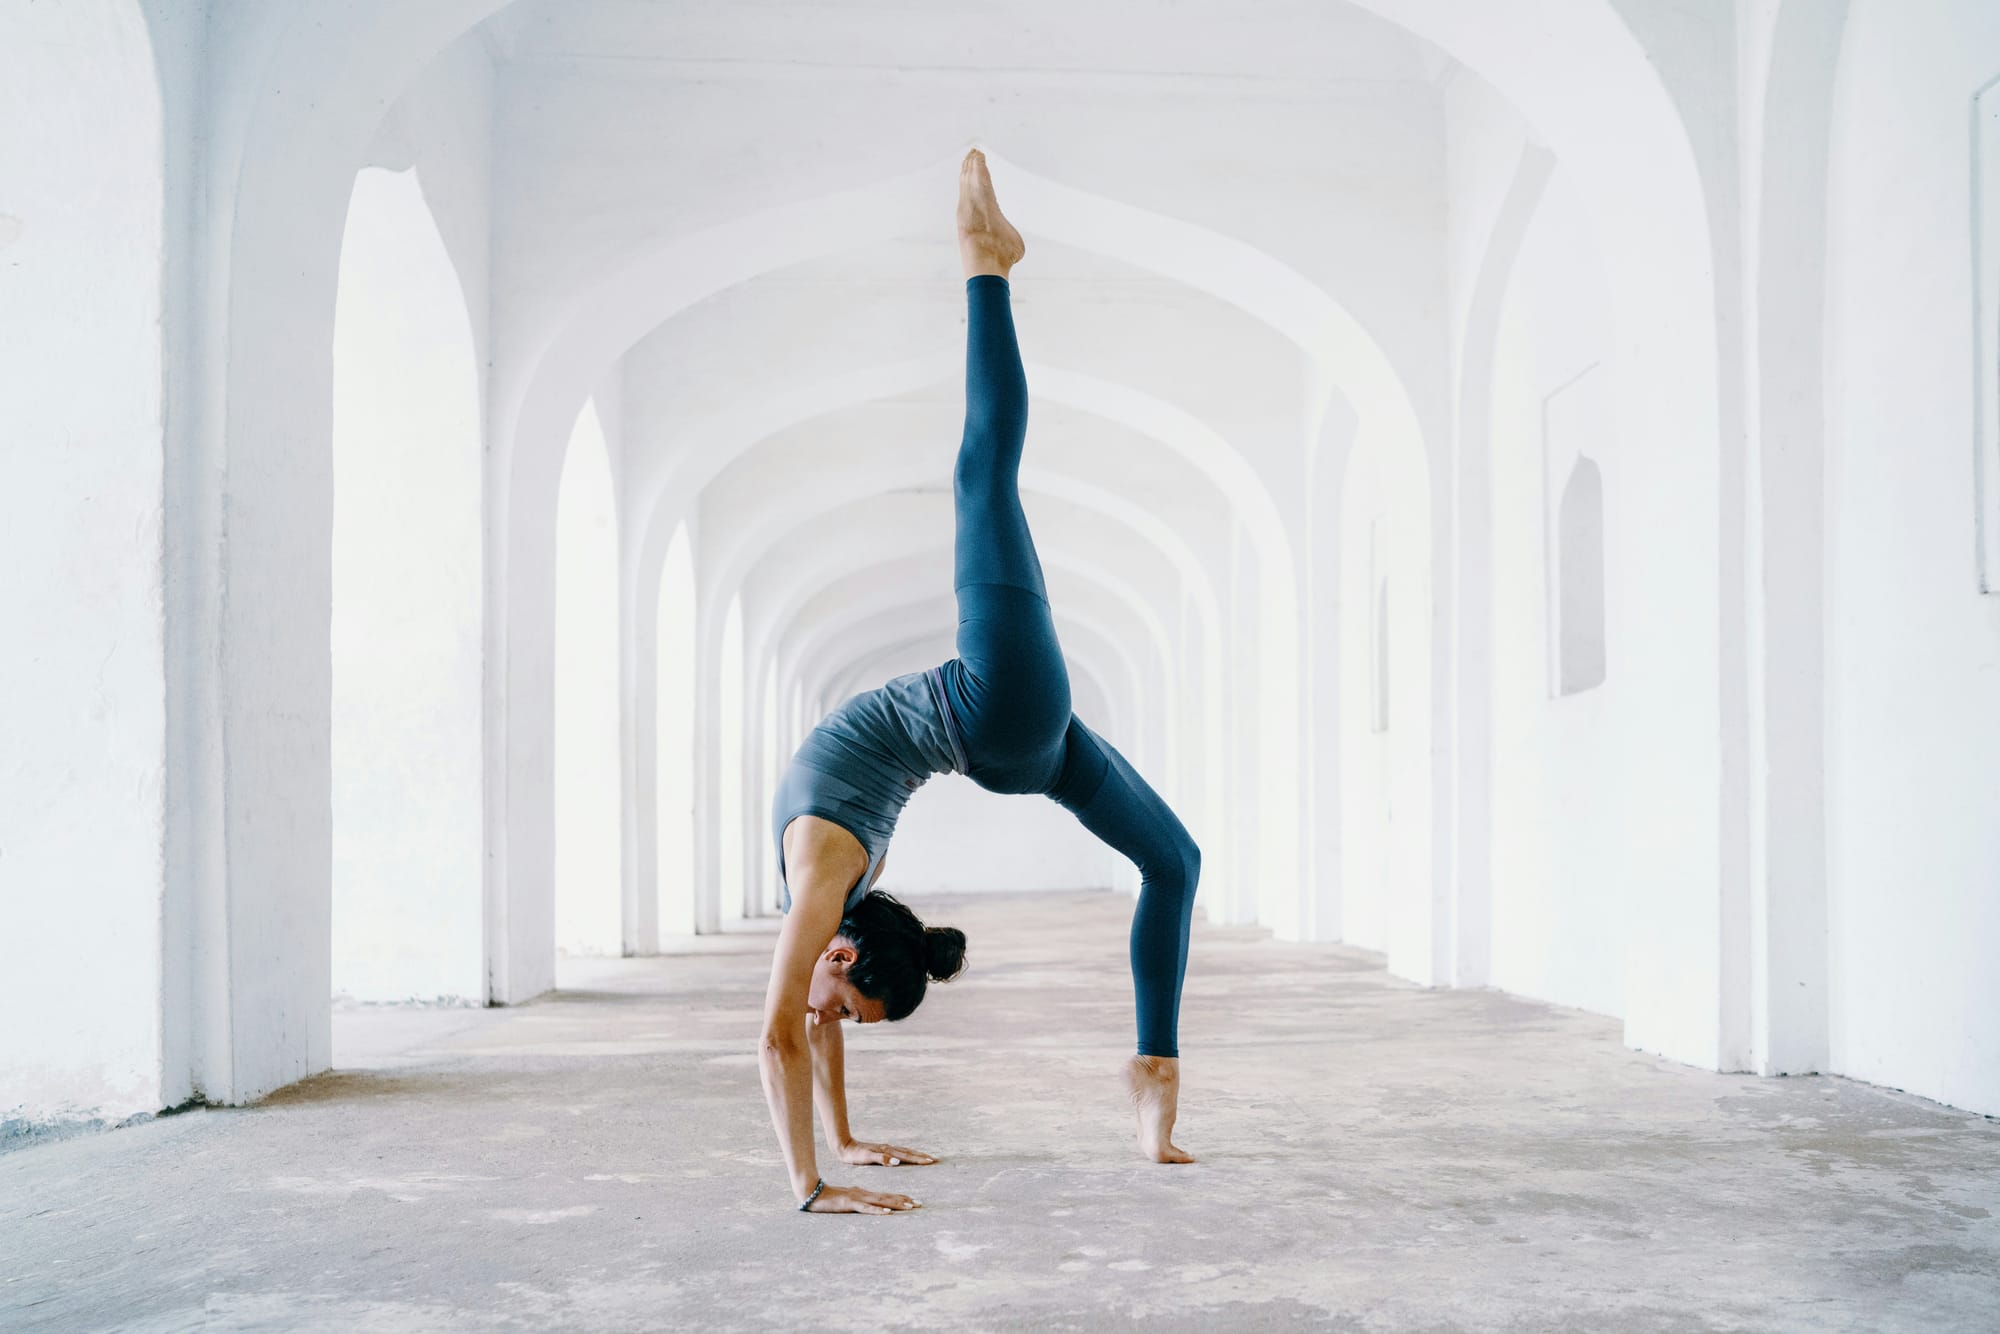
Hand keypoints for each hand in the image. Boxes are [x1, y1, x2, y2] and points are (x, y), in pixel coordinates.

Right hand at [803, 1183, 920, 1213]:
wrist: (812, 1193)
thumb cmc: (829, 1198)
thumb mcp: (848, 1200)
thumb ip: (860, 1202)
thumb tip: (870, 1206)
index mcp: (864, 1193)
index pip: (886, 1196)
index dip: (901, 1198)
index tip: (915, 1201)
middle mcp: (864, 1194)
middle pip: (888, 1198)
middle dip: (905, 1201)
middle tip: (920, 1204)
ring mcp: (857, 1198)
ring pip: (881, 1201)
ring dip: (896, 1204)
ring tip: (910, 1207)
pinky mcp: (850, 1203)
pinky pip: (866, 1208)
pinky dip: (878, 1210)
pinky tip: (888, 1212)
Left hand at [836, 1139, 936, 1166]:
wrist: (844, 1146)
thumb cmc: (855, 1154)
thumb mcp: (867, 1158)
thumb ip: (882, 1159)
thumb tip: (897, 1161)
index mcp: (887, 1151)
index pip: (907, 1156)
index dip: (919, 1159)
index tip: (931, 1161)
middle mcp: (888, 1149)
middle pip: (909, 1152)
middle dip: (922, 1156)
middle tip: (934, 1160)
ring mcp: (886, 1149)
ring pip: (905, 1151)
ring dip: (916, 1155)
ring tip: (926, 1158)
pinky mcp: (882, 1151)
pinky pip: (899, 1152)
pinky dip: (907, 1155)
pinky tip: (907, 1157)